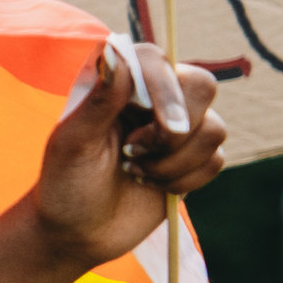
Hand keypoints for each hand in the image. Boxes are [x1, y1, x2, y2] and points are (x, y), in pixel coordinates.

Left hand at [26, 39, 225, 270]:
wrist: (79, 230)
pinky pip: (216, 160)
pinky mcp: (194, 158)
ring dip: (173, 161)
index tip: (162, 124)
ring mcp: (177, 127)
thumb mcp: (72, 142)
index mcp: (117, 84)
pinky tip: (151, 183)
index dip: (166, 88)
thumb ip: (99, 99)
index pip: (157, 60)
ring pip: (214, 128)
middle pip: (201, 85)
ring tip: (134, 170)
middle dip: (173, 130)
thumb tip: (117, 51)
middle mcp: (151, 98)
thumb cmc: (66, 182)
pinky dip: (184, 179)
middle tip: (133, 151)